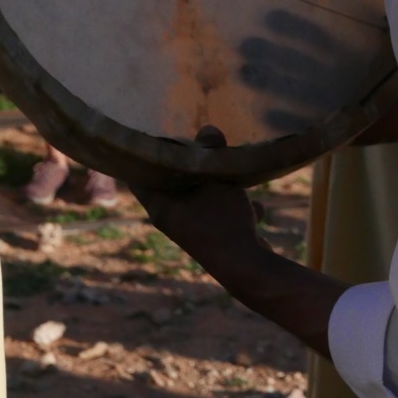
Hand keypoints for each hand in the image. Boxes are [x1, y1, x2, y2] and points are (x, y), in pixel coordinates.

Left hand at [131, 125, 346, 357]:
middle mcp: (172, 221)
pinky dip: (237, 209)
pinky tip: (259, 208)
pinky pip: (222, 219)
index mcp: (161, 207)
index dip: (144, 156)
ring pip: (200, 202)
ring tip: (232, 174)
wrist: (246, 267)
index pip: (139, 177)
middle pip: (172, 187)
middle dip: (188, 167)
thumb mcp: (218, 177)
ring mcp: (194, 234)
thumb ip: (210, 151)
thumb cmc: (223, 219)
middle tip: (197, 145)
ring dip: (217, 187)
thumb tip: (208, 129)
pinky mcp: (215, 243)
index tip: (156, 136)